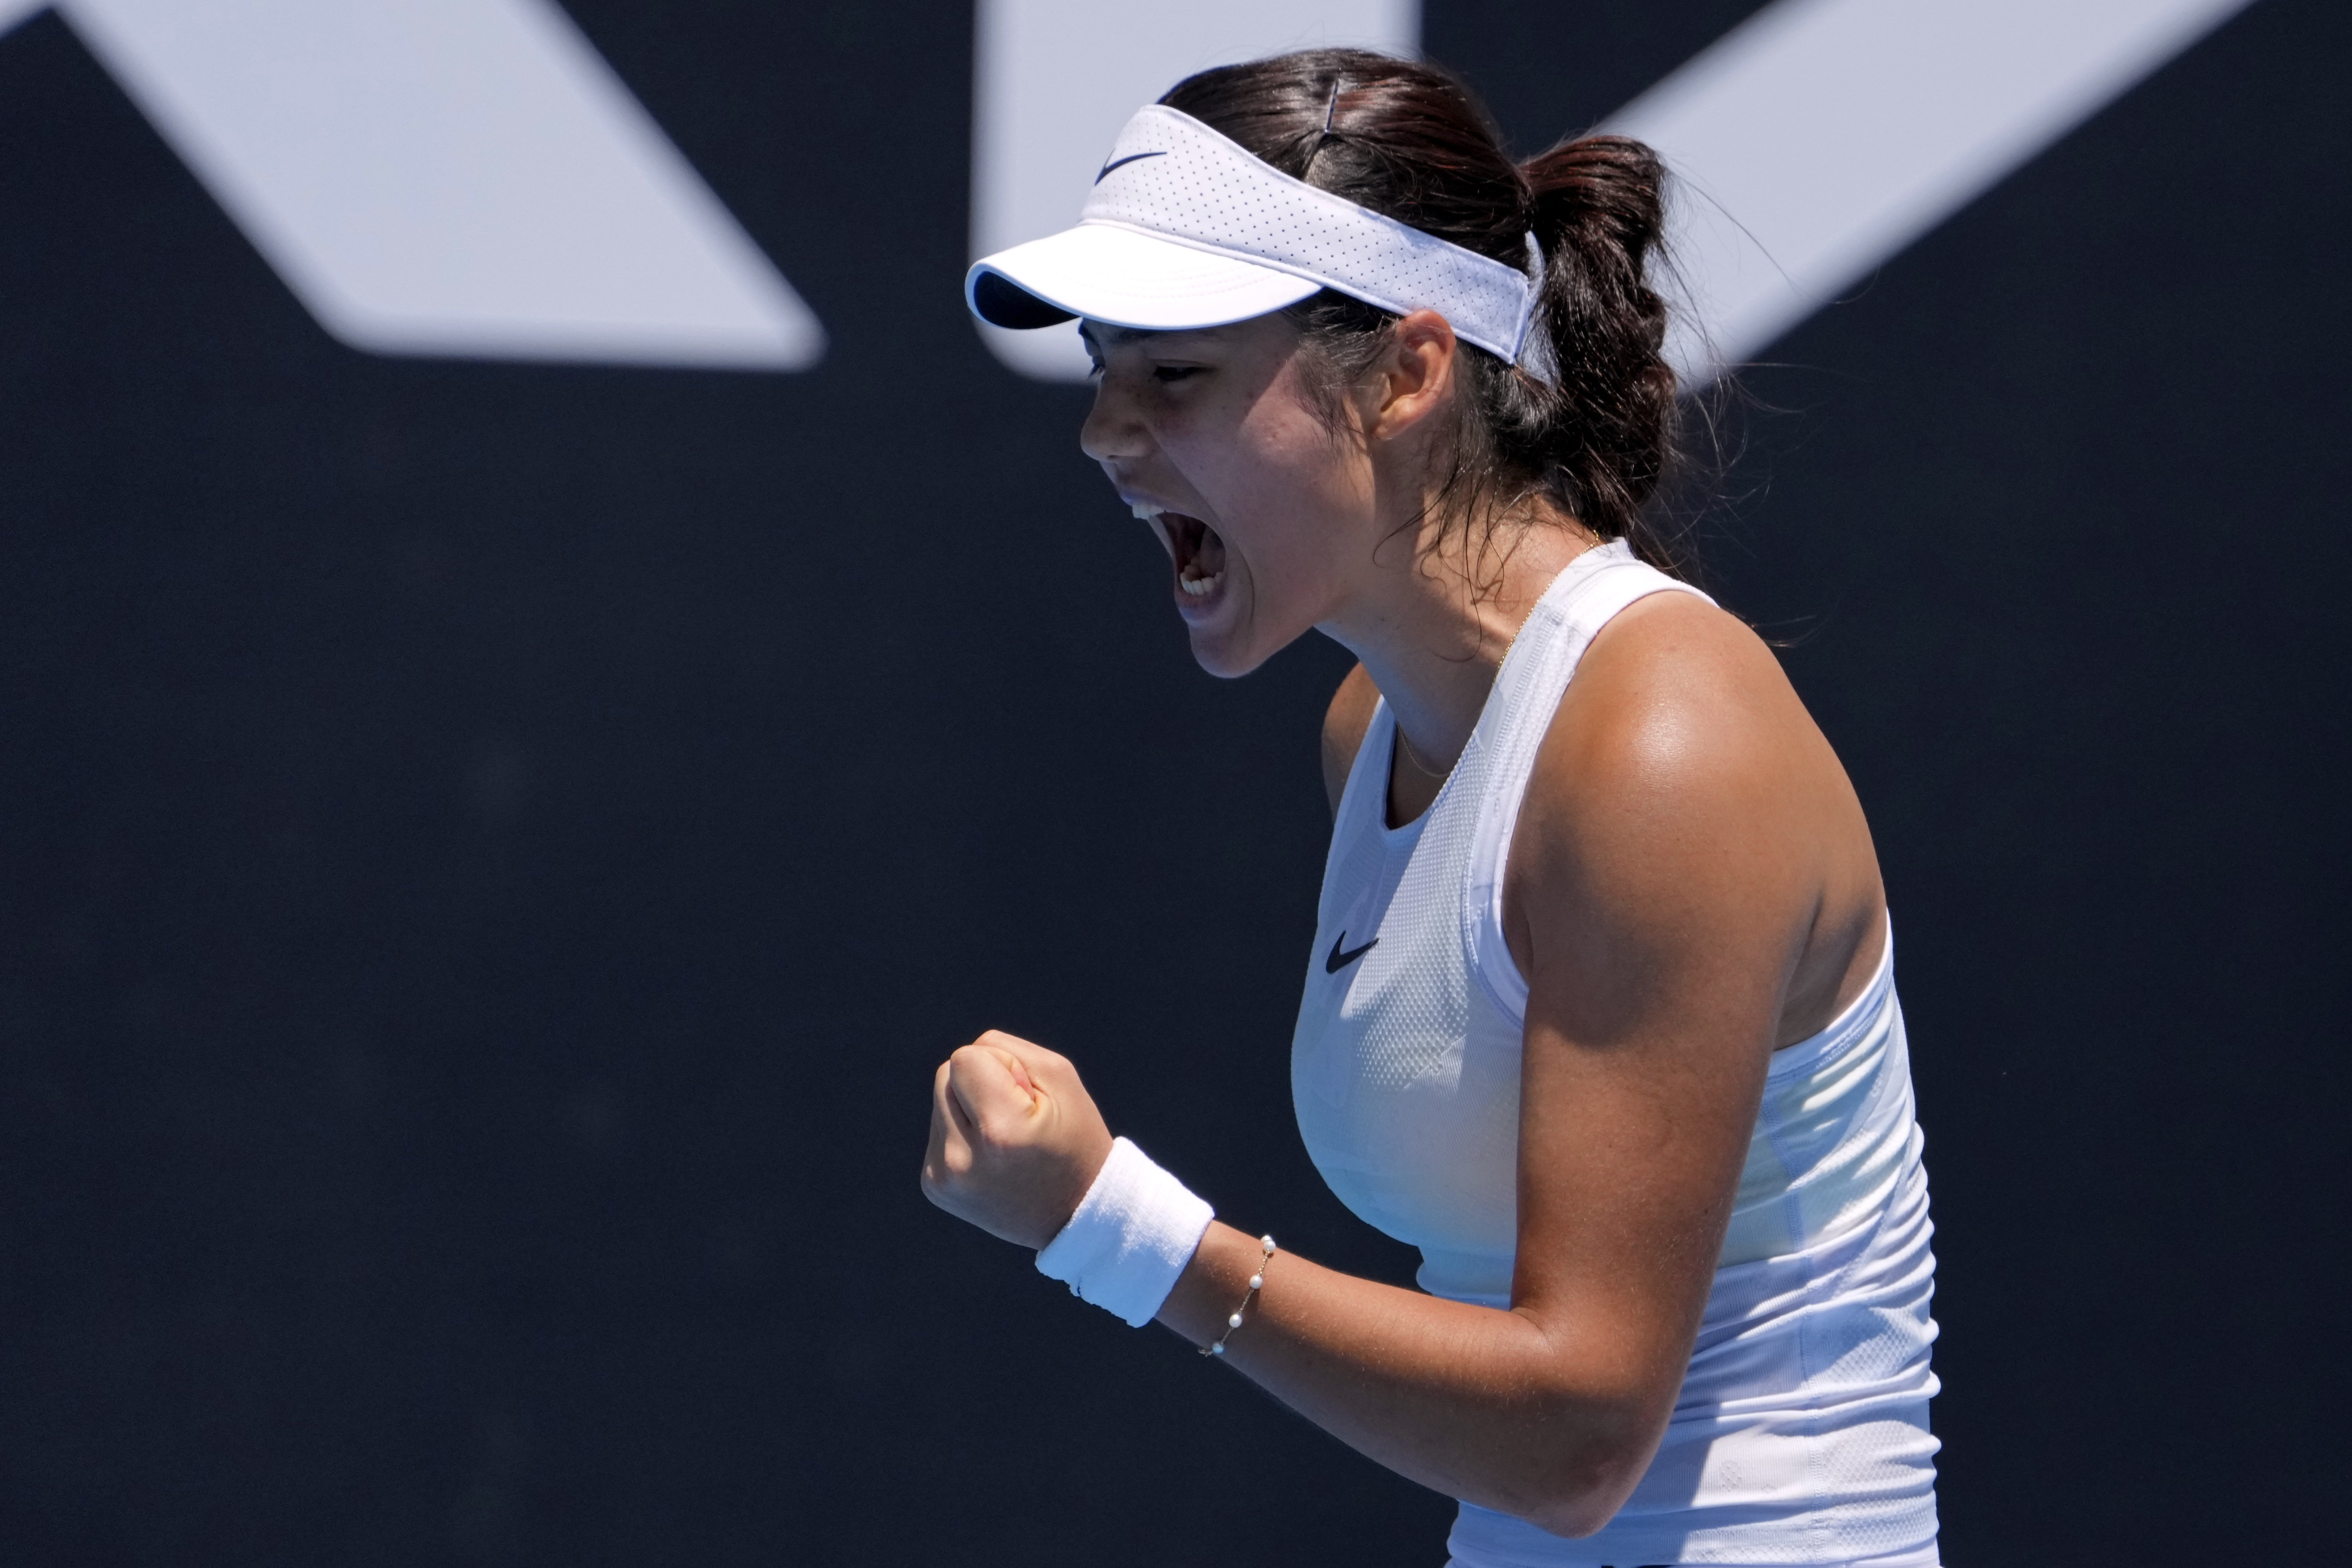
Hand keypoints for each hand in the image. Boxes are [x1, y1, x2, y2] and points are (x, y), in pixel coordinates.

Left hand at [921, 1030, 1115, 1249]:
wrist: (1075, 1214)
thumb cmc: (1074, 1138)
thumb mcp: (1060, 1078)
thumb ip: (1005, 1051)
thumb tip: (962, 1061)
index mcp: (999, 1132)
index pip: (964, 1058)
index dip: (1000, 1065)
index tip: (1026, 1096)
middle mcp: (962, 1160)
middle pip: (945, 1075)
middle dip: (978, 1082)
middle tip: (1017, 1117)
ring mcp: (943, 1178)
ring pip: (940, 1102)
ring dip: (968, 1108)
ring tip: (1004, 1139)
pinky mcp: (934, 1186)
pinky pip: (938, 1131)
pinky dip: (961, 1134)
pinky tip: (991, 1157)